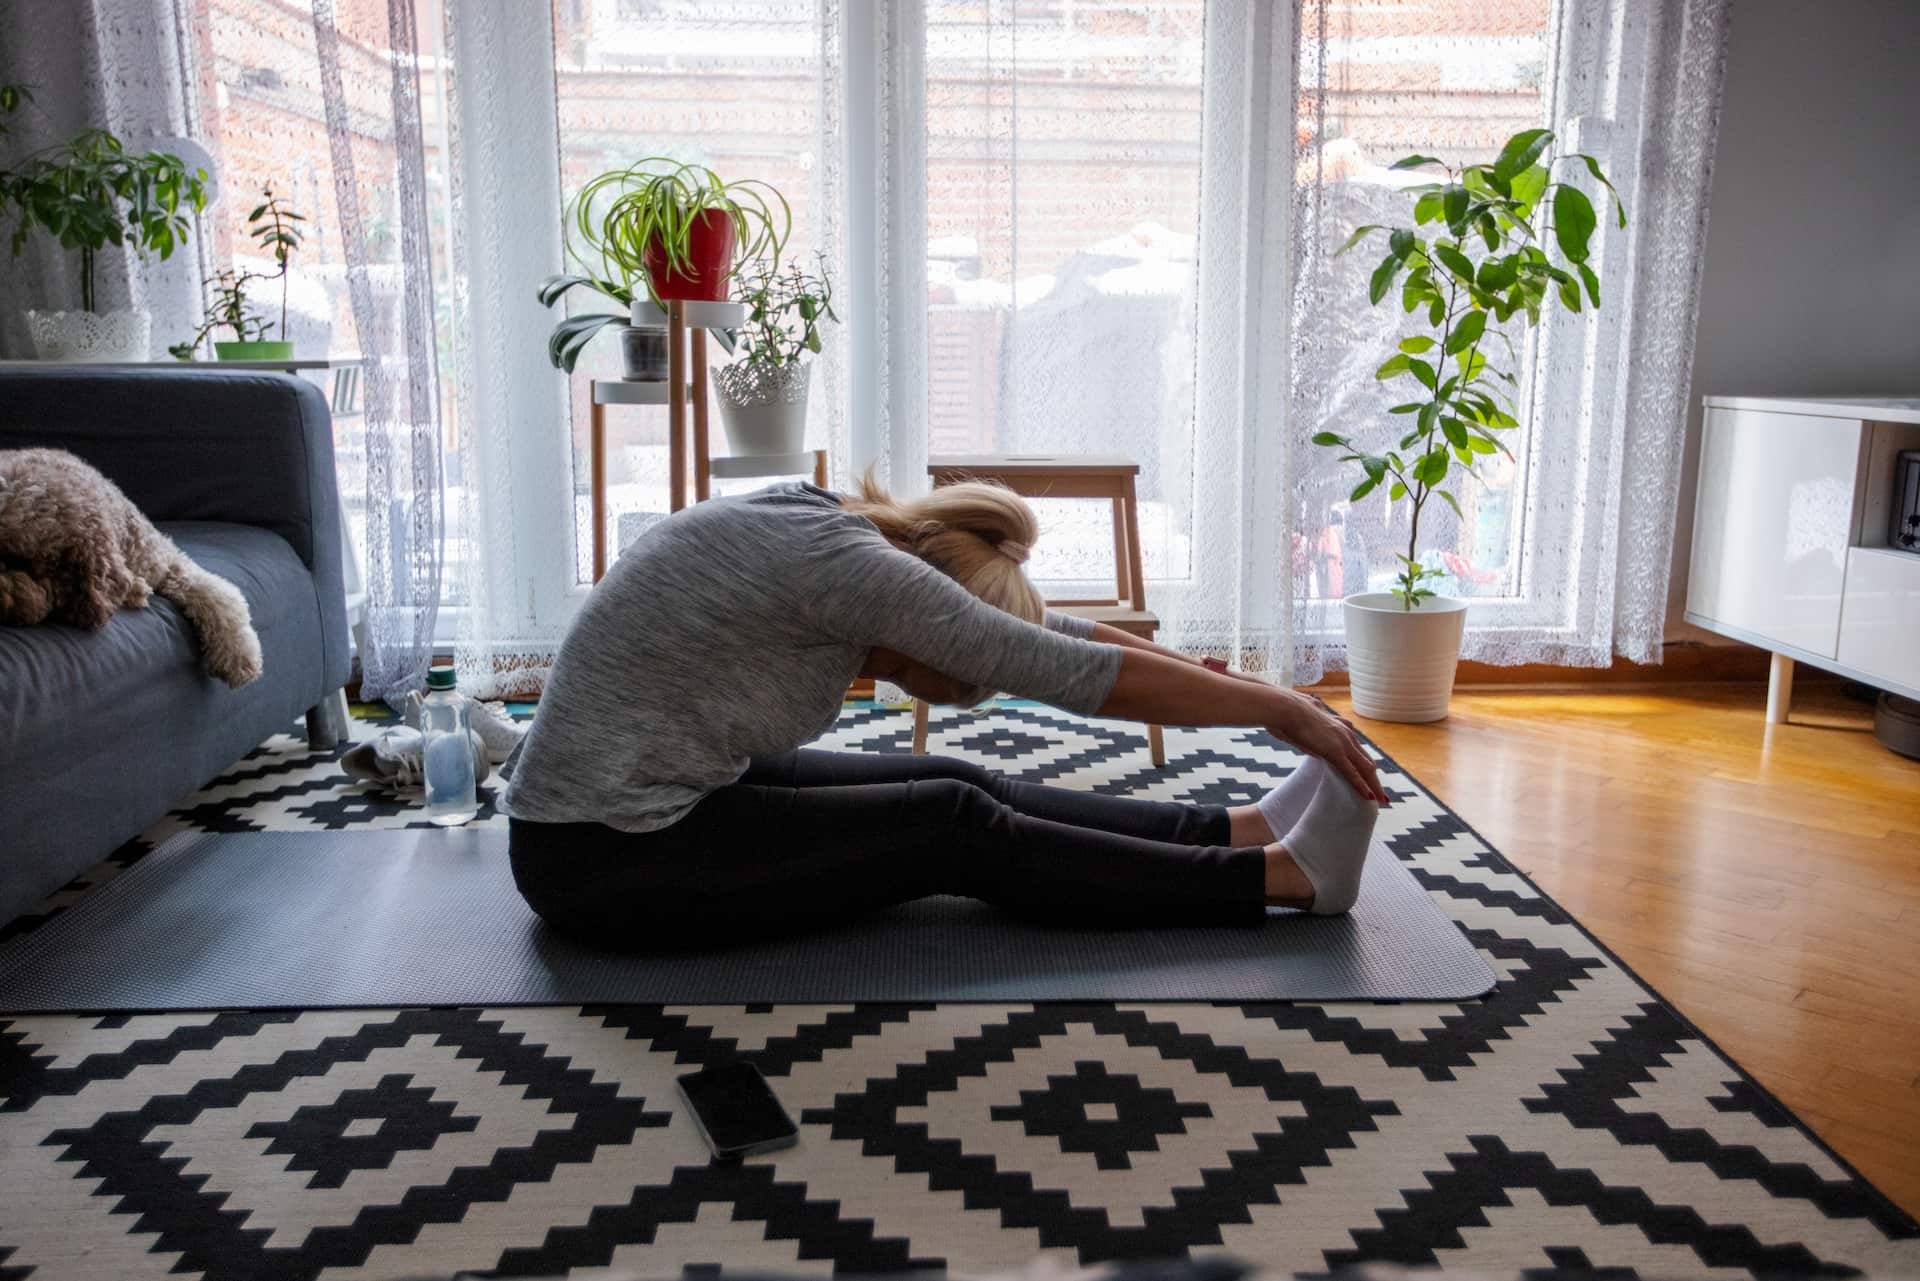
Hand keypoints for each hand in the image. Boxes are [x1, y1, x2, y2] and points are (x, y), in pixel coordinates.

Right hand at [1268, 689, 1389, 804]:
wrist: (1284, 708)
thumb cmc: (1286, 715)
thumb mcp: (1305, 728)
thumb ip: (1312, 740)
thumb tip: (1312, 750)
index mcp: (1339, 726)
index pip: (1358, 750)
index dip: (1364, 766)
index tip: (1369, 777)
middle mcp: (1346, 733)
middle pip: (1367, 761)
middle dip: (1374, 779)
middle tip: (1381, 794)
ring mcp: (1343, 742)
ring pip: (1365, 768)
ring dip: (1374, 785)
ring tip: (1382, 800)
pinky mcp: (1335, 751)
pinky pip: (1352, 773)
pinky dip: (1362, 786)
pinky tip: (1369, 797)